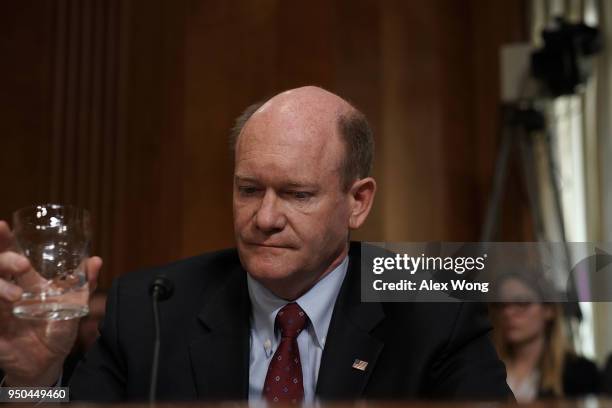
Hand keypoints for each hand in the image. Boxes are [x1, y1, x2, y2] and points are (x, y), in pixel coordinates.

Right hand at [0, 220, 101, 385]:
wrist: (47, 364)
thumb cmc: (58, 330)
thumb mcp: (74, 306)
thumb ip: (84, 284)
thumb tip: (96, 261)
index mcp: (26, 281)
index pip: (11, 253)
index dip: (4, 239)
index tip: (2, 225)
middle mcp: (7, 291)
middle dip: (4, 258)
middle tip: (22, 264)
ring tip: (16, 296)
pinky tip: (2, 312)